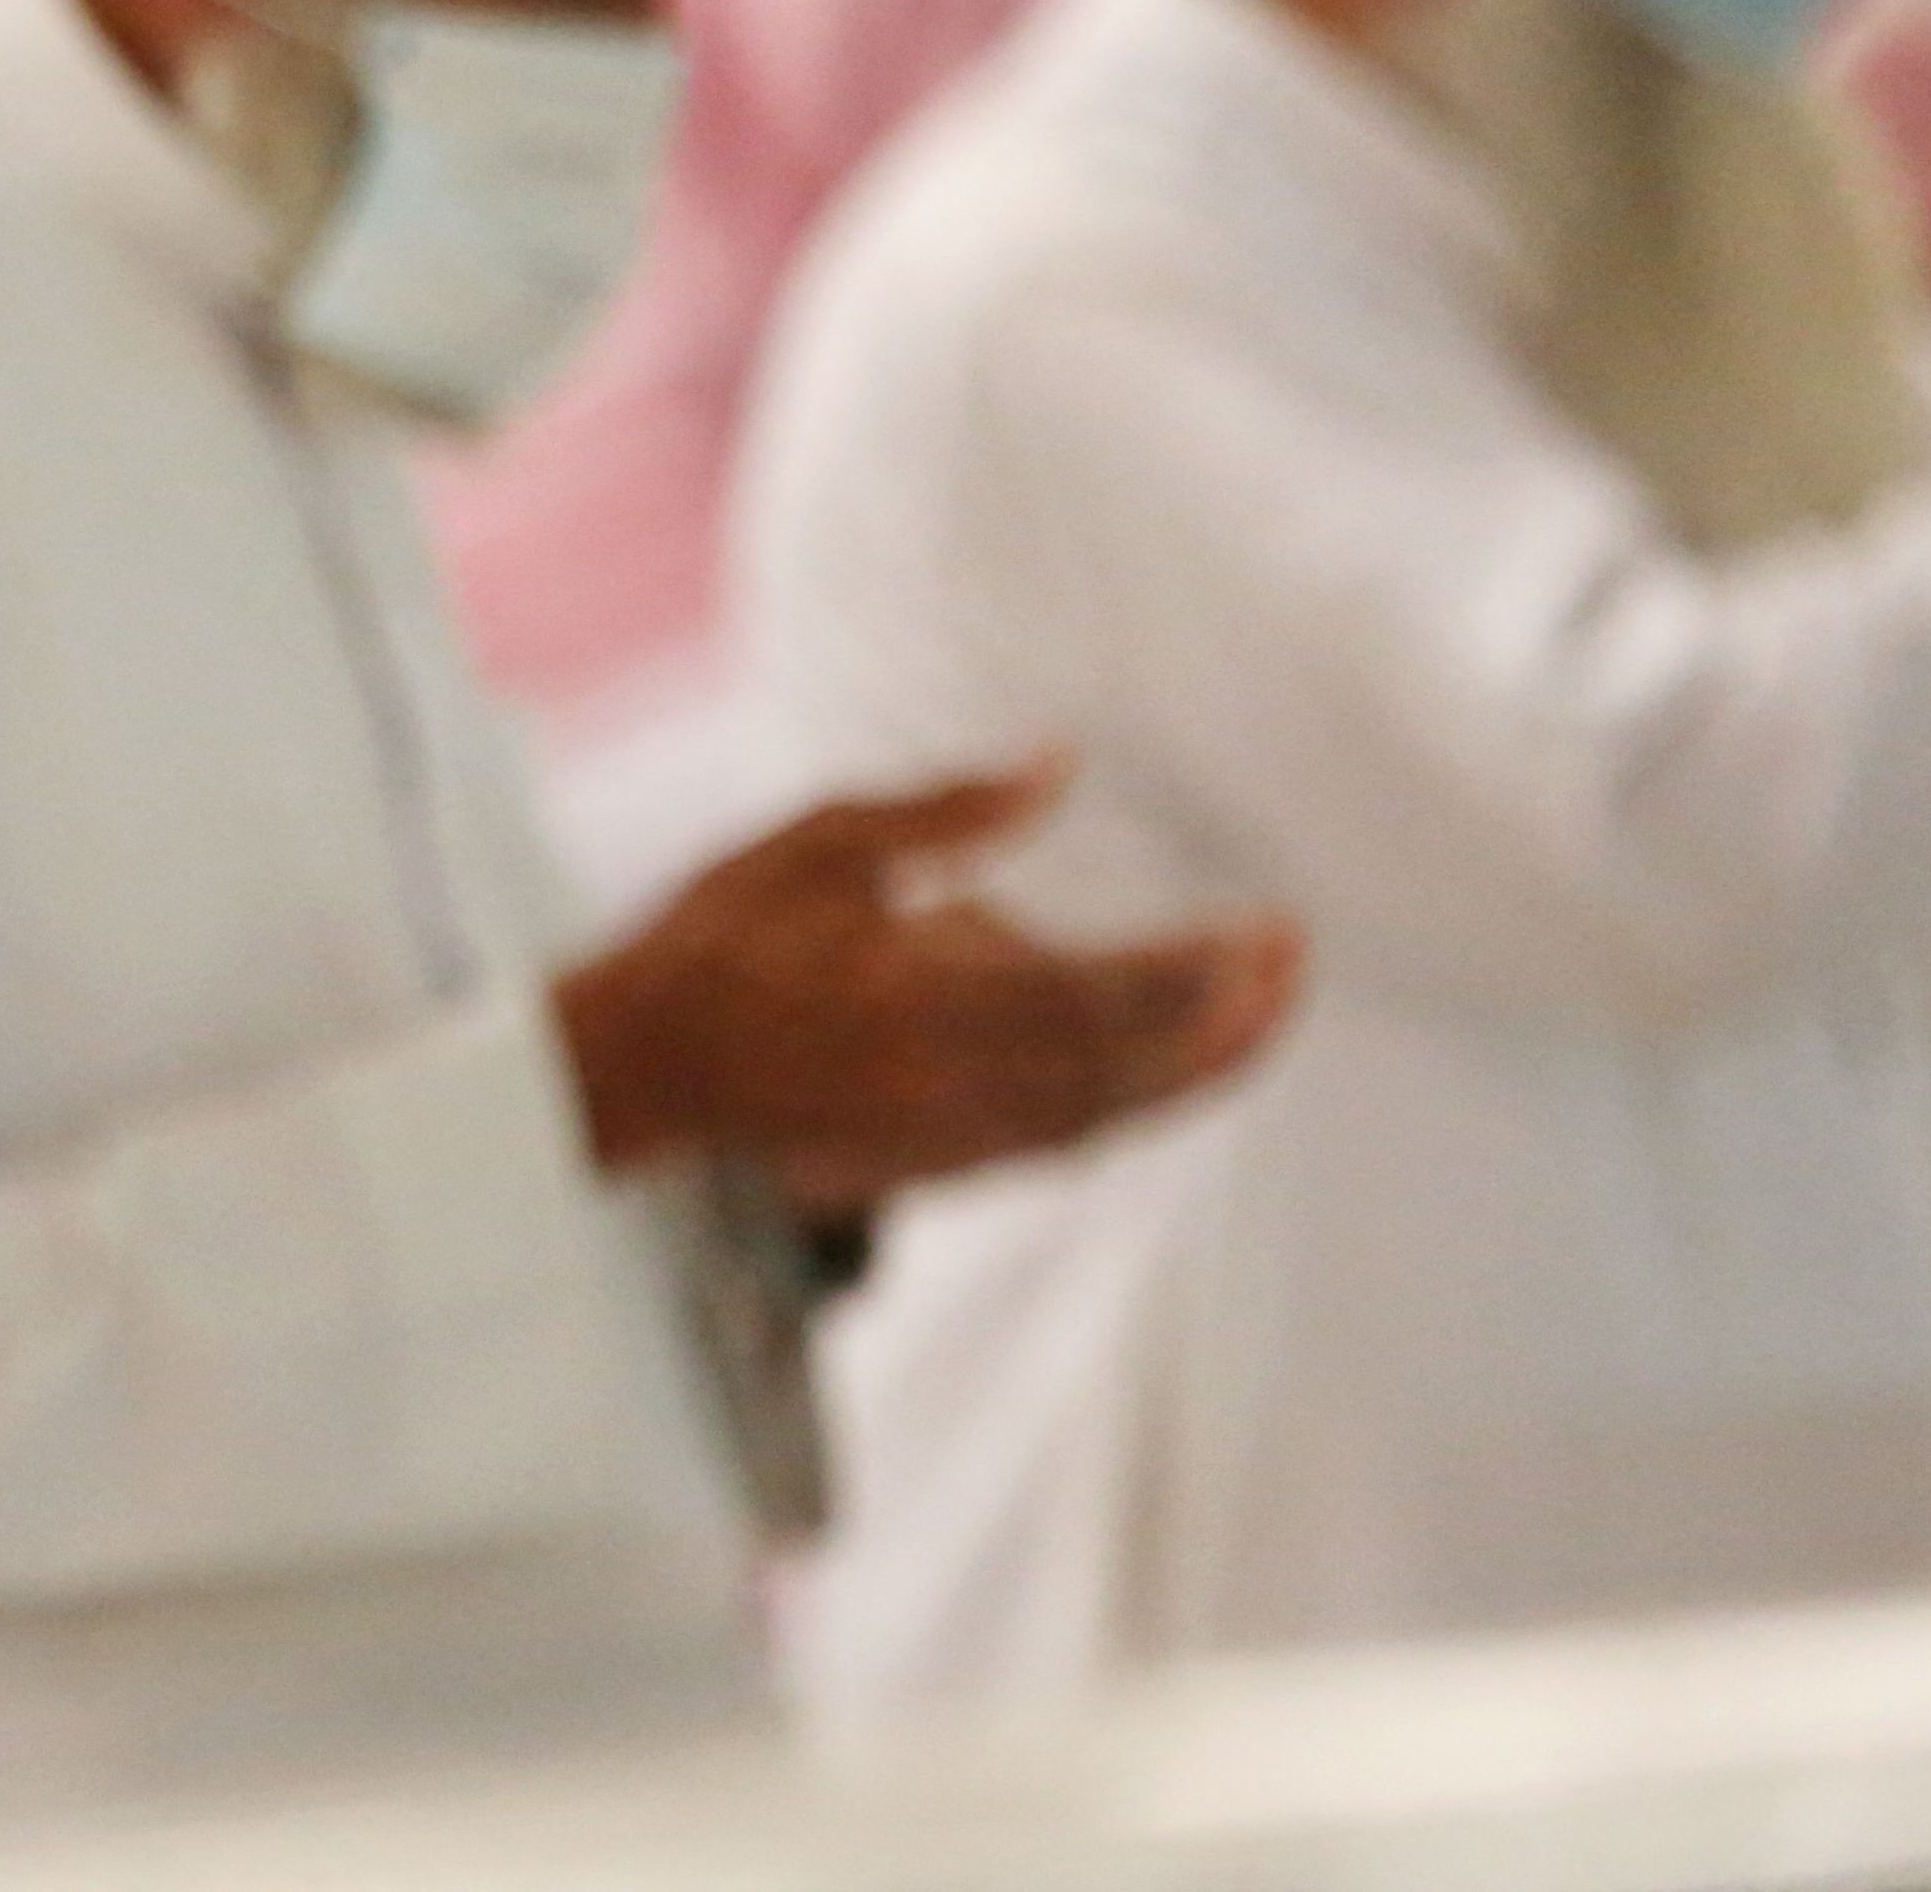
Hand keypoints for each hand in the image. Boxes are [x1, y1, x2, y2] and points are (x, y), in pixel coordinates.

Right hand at [550, 764, 1299, 1211]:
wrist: (640, 1069)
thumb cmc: (716, 941)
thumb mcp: (816, 842)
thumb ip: (943, 809)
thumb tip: (1058, 764)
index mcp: (920, 995)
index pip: (1104, 991)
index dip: (1201, 968)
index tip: (1267, 927)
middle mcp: (949, 1083)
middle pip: (1132, 1071)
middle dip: (1229, 1025)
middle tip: (1290, 968)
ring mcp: (945, 1136)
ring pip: (1108, 1115)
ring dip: (1191, 1071)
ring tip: (1250, 1010)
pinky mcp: (935, 1166)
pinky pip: (1062, 1140)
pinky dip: (1125, 1101)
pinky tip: (1153, 1060)